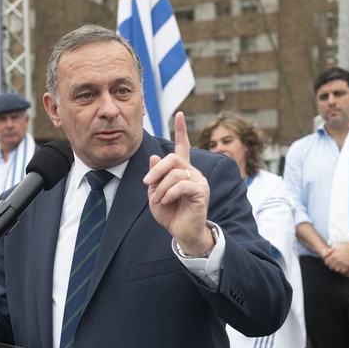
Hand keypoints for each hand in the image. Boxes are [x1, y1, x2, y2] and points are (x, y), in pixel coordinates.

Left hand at [143, 112, 212, 255]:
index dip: (181, 130)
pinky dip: (169, 193)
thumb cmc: (170, 214)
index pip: (183, 146)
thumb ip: (154, 176)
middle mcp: (193, 172)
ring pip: (176, 173)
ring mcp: (199, 181)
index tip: (179, 114)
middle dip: (156, 170)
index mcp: (182, 171)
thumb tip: (154, 156)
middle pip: (173, 158)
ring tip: (157, 199)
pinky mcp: (202, 192)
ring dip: (161, 187)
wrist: (182, 233)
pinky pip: (182, 185)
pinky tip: (166, 201)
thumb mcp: (155, 194)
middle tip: (146, 183)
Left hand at [324, 243, 348, 277]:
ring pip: (337, 270)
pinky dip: (342, 270)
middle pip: (331, 267)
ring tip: (338, 266)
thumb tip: (323, 255)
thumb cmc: (344, 247)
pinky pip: (343, 271)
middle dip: (331, 266)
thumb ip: (329, 252)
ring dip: (336, 268)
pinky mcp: (348, 266)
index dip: (327, 262)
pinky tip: (342, 268)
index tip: (329, 262)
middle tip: (334, 264)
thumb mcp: (335, 248)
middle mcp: (337, 261)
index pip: (327, 263)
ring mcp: (343, 264)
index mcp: (334, 256)